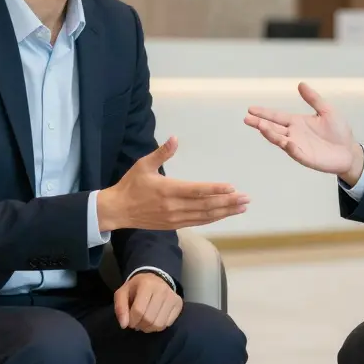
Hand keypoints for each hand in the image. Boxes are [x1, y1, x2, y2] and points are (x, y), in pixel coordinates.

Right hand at [97, 137, 248, 231]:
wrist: (118, 210)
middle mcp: (174, 206)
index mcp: (167, 190)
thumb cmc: (131, 185)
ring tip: (242, 207)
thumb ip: (161, 152)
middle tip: (246, 199)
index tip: (232, 187)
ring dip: (225, 212)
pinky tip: (224, 214)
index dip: (215, 190)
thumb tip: (175, 138)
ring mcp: (175, 218)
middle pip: (206, 206)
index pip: (196, 191)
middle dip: (228, 203)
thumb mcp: (143, 165)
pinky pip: (198, 222)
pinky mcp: (174, 225)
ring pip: (205, 216)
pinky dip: (213, 218)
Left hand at [114, 272, 182, 331]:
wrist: (154, 279)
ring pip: (159, 324)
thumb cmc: (136, 288)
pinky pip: (168, 324)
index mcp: (146, 284)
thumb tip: (124, 325)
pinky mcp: (179, 303)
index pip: (138, 310)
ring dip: (149, 328)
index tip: (129, 321)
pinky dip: (158, 326)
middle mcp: (162, 289)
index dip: (131, 320)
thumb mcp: (122, 293)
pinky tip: (154, 319)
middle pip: (149, 319)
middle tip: (137, 323)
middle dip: (140, 325)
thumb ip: (120, 308)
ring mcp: (172, 296)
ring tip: (145, 322)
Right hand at [244, 82, 363, 182]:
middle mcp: (294, 134)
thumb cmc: (338, 131)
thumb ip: (313, 99)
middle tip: (247, 118)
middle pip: (273, 128)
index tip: (250, 109)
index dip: (264, 113)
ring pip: (280, 140)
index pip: (276, 116)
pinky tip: (285, 141)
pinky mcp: (305, 157)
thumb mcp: (326, 110)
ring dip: (270, 134)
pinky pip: (295, 152)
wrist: (349, 151)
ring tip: (260, 127)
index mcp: (297, 122)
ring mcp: (298, 146)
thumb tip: (301, 84)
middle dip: (260, 123)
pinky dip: (289, 147)